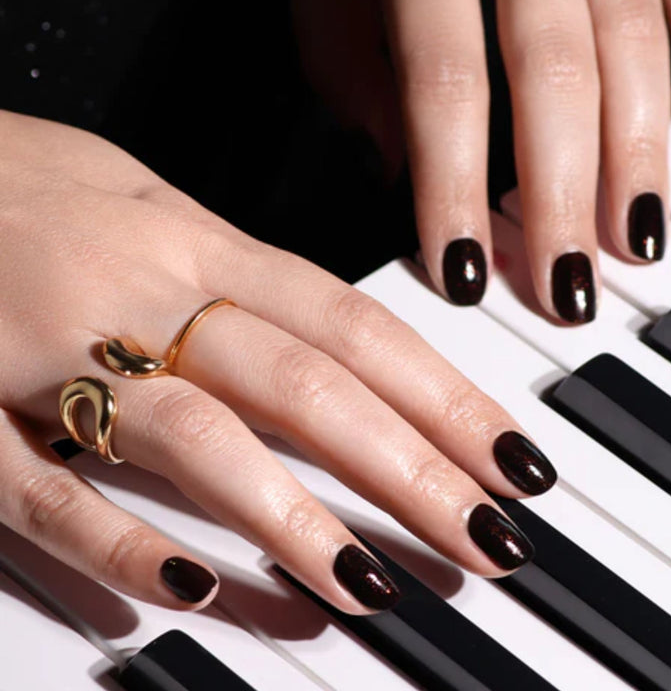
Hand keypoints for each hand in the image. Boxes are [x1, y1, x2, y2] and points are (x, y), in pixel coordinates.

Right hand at [0, 111, 555, 613]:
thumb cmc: (29, 188)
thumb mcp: (148, 202)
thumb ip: (236, 274)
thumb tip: (332, 343)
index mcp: (195, 242)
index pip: (352, 325)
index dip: (443, 394)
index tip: (510, 458)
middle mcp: (143, 293)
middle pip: (306, 386)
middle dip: (408, 469)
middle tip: (488, 538)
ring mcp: (52, 352)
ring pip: (198, 437)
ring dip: (293, 521)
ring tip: (375, 588)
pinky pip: (44, 489)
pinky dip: (118, 544)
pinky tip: (194, 595)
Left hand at [279, 0, 670, 319]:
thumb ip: (344, 51)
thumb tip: (398, 163)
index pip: (444, 83)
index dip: (456, 189)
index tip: (463, 273)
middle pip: (557, 76)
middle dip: (563, 197)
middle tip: (566, 290)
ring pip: (640, 39)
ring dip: (642, 156)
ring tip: (636, 243)